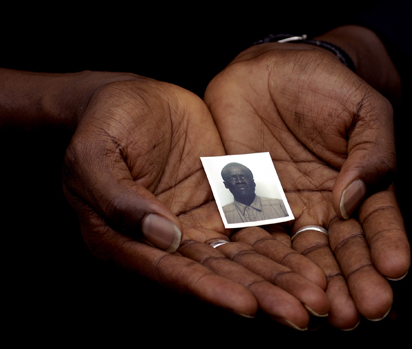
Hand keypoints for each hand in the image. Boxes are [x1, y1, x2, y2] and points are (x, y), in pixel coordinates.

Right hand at [62, 75, 328, 328]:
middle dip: (259, 296)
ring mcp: (196, 228)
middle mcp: (164, 245)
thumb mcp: (94, 152)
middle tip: (302, 314)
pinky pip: (255, 234)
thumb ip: (118, 196)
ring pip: (242, 261)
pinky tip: (313, 267)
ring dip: (279, 281)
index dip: (209, 291)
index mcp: (123, 241)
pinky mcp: (221, 209)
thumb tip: (162, 235)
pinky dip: (283, 252)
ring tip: (317, 298)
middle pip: (215, 277)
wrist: (132, 98)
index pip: (171, 273)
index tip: (248, 306)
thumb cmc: (103, 122)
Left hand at [205, 41, 409, 328]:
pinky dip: (260, 265)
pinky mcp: (244, 206)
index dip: (386, 246)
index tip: (395, 271)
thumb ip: (370, 151)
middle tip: (362, 313)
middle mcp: (323, 207)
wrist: (269, 70)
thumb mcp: (362, 110)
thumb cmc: (323, 84)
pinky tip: (270, 288)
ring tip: (323, 314)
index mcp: (357, 186)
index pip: (376, 224)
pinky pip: (251, 239)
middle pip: (339, 252)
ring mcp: (284, 210)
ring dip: (311, 286)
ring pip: (299, 257)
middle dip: (351, 283)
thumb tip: (354, 199)